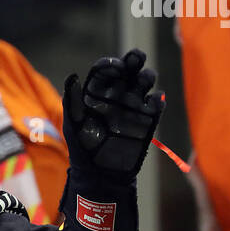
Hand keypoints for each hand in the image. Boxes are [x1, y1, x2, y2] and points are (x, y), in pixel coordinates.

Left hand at [62, 49, 164, 184]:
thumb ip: (72, 100)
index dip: (110, 64)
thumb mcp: (73, 123)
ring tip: (144, 80)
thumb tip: (72, 76)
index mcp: (96, 93)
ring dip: (147, 76)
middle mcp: (116, 95)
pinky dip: (157, 100)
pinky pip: (156, 104)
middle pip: (128, 70)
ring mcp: (133, 106)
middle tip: (137, 57)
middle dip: (134, 60)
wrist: (101, 173)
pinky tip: (152, 102)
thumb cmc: (82, 148)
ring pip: (144, 82)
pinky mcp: (147, 120)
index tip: (115, 66)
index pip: (105, 70)